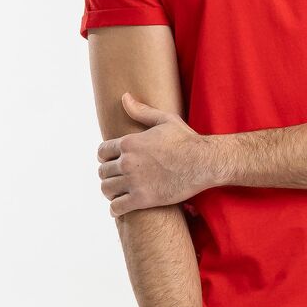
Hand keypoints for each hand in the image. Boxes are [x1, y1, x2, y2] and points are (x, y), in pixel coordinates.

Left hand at [97, 93, 217, 214]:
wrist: (203, 163)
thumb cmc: (187, 140)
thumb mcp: (165, 119)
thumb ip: (141, 111)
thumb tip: (124, 97)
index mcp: (129, 142)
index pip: (102, 152)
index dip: (105, 157)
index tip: (110, 162)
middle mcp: (127, 161)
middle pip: (102, 171)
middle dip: (108, 175)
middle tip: (116, 179)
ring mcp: (133, 181)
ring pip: (106, 189)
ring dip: (110, 191)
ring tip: (117, 193)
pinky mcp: (142, 199)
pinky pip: (116, 208)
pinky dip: (115, 209)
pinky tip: (119, 208)